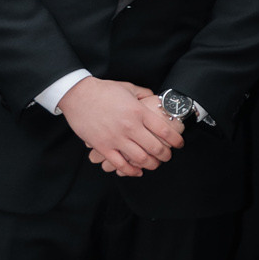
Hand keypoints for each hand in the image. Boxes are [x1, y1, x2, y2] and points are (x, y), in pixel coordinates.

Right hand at [60, 78, 184, 176]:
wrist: (78, 95)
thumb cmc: (104, 90)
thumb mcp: (128, 88)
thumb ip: (144, 94)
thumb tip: (155, 98)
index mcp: (138, 111)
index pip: (164, 130)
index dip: (176, 140)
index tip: (179, 144)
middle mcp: (130, 126)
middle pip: (155, 147)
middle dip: (165, 155)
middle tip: (168, 156)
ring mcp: (116, 138)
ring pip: (140, 159)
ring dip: (151, 165)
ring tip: (154, 164)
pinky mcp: (103, 147)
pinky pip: (120, 164)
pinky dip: (131, 171)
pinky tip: (137, 171)